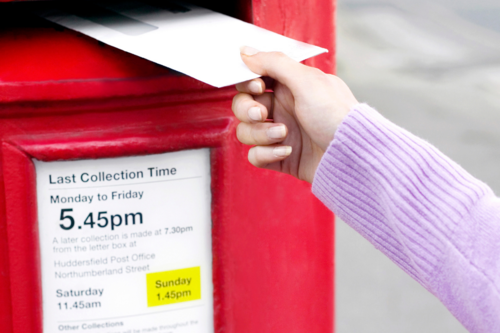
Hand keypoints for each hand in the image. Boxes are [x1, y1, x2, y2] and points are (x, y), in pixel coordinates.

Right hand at [232, 47, 358, 182]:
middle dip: (247, 110)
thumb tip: (246, 51)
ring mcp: (280, 134)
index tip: (258, 86)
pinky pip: (256, 155)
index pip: (253, 80)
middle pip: (243, 106)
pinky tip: (287, 151)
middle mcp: (282, 109)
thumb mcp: (307, 81)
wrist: (351, 155)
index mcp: (289, 86)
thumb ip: (274, 63)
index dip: (248, 83)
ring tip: (283, 135)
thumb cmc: (336, 115)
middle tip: (262, 114)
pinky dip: (266, 154)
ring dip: (260, 134)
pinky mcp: (280, 157)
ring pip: (246, 132)